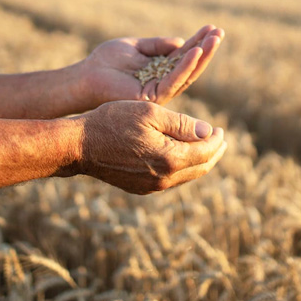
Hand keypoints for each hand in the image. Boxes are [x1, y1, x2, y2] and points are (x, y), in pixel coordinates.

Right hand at [72, 101, 225, 193]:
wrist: (80, 146)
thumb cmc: (113, 121)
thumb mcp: (150, 113)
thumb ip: (182, 124)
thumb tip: (209, 132)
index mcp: (170, 159)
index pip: (206, 151)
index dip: (216, 140)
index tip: (221, 129)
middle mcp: (164, 178)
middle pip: (200, 168)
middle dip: (214, 153)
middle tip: (220, 140)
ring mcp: (152, 187)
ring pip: (187, 176)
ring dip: (199, 161)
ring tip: (205, 147)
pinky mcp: (141, 188)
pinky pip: (171, 180)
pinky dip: (182, 167)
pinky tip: (180, 156)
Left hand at [82, 25, 223, 105]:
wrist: (86, 76)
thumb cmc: (106, 61)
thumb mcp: (136, 46)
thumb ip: (157, 44)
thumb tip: (181, 42)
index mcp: (160, 70)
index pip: (184, 55)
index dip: (198, 42)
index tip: (212, 28)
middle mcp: (163, 82)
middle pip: (191, 66)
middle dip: (206, 49)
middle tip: (220, 32)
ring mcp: (159, 91)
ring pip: (187, 74)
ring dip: (202, 56)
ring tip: (214, 39)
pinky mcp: (152, 97)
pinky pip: (173, 80)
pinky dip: (185, 66)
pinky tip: (195, 52)